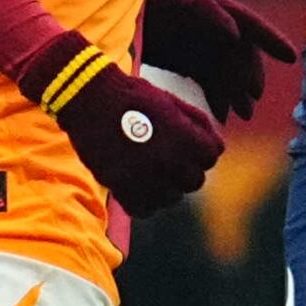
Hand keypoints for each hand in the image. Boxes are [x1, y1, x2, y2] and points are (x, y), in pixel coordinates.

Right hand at [21, 39, 226, 217]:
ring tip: (155, 172)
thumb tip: (216, 148)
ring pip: (172, 198)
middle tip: (172, 160)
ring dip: (168, 187)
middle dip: (187, 170)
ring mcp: (143, 176)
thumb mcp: (173, 103)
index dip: (202, 149)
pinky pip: (144, 209)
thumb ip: (198, 125)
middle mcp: (168, 161)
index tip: (189, 145)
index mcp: (185, 138)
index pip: (211, 156)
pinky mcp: (119, 186)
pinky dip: (146, 201)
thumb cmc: (134, 96)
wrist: (90, 97)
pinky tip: (141, 186)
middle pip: (194, 181)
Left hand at [140, 0, 299, 123]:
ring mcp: (197, 44)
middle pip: (239, 54)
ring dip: (236, 92)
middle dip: (249, 78)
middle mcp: (208, 27)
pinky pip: (208, 80)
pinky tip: (221, 116)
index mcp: (210, 7)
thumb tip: (235, 33)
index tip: (291, 58)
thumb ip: (202, 8)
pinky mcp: (184, 60)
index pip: (248, 24)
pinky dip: (216, 97)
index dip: (270, 40)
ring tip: (242, 116)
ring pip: (226, 71)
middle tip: (251, 102)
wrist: (107, 12)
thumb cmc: (137, 0)